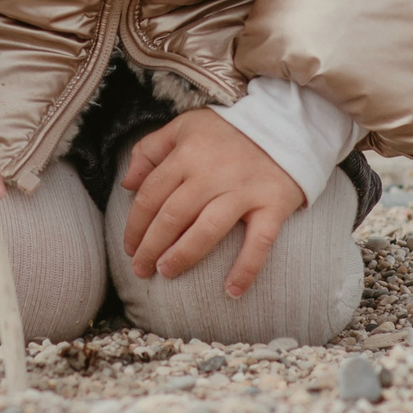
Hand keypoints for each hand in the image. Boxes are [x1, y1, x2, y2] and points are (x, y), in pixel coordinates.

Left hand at [120, 108, 305, 297]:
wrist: (285, 121)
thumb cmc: (228, 128)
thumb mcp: (184, 126)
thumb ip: (150, 150)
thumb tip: (127, 184)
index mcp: (187, 154)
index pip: (151, 195)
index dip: (135, 224)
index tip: (129, 247)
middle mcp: (212, 173)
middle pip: (173, 216)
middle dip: (151, 247)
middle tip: (141, 269)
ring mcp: (244, 190)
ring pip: (206, 230)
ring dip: (183, 256)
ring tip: (167, 272)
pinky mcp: (273, 204)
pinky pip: (259, 242)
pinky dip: (246, 268)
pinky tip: (232, 291)